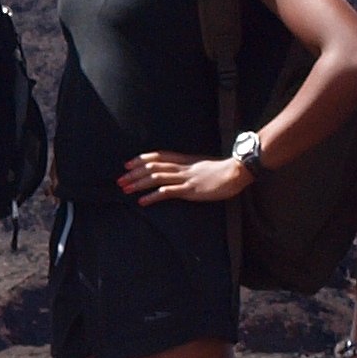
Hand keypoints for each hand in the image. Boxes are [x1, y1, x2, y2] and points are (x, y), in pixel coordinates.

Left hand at [124, 150, 252, 205]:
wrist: (236, 171)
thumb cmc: (222, 171)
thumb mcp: (202, 166)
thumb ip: (190, 167)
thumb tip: (180, 172)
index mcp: (184, 160)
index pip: (158, 156)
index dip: (141, 159)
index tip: (127, 164)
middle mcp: (181, 167)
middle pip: (152, 166)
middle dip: (134, 173)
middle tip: (120, 180)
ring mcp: (185, 178)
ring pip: (156, 177)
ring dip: (138, 184)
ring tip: (125, 190)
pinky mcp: (190, 190)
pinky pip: (167, 192)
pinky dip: (152, 196)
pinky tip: (142, 201)